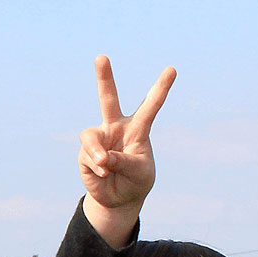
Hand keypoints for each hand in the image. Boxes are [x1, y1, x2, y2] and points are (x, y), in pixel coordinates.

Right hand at [79, 56, 174, 214]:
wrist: (118, 199)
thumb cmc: (136, 180)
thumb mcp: (139, 172)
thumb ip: (123, 161)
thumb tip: (101, 157)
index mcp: (138, 128)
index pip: (150, 105)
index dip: (161, 88)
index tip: (172, 69)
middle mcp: (116, 127)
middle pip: (108, 98)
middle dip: (104, 78)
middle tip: (101, 57)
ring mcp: (99, 139)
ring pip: (89, 136)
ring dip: (96, 151)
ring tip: (104, 165)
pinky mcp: (85, 154)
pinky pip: (87, 156)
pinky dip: (97, 168)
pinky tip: (104, 175)